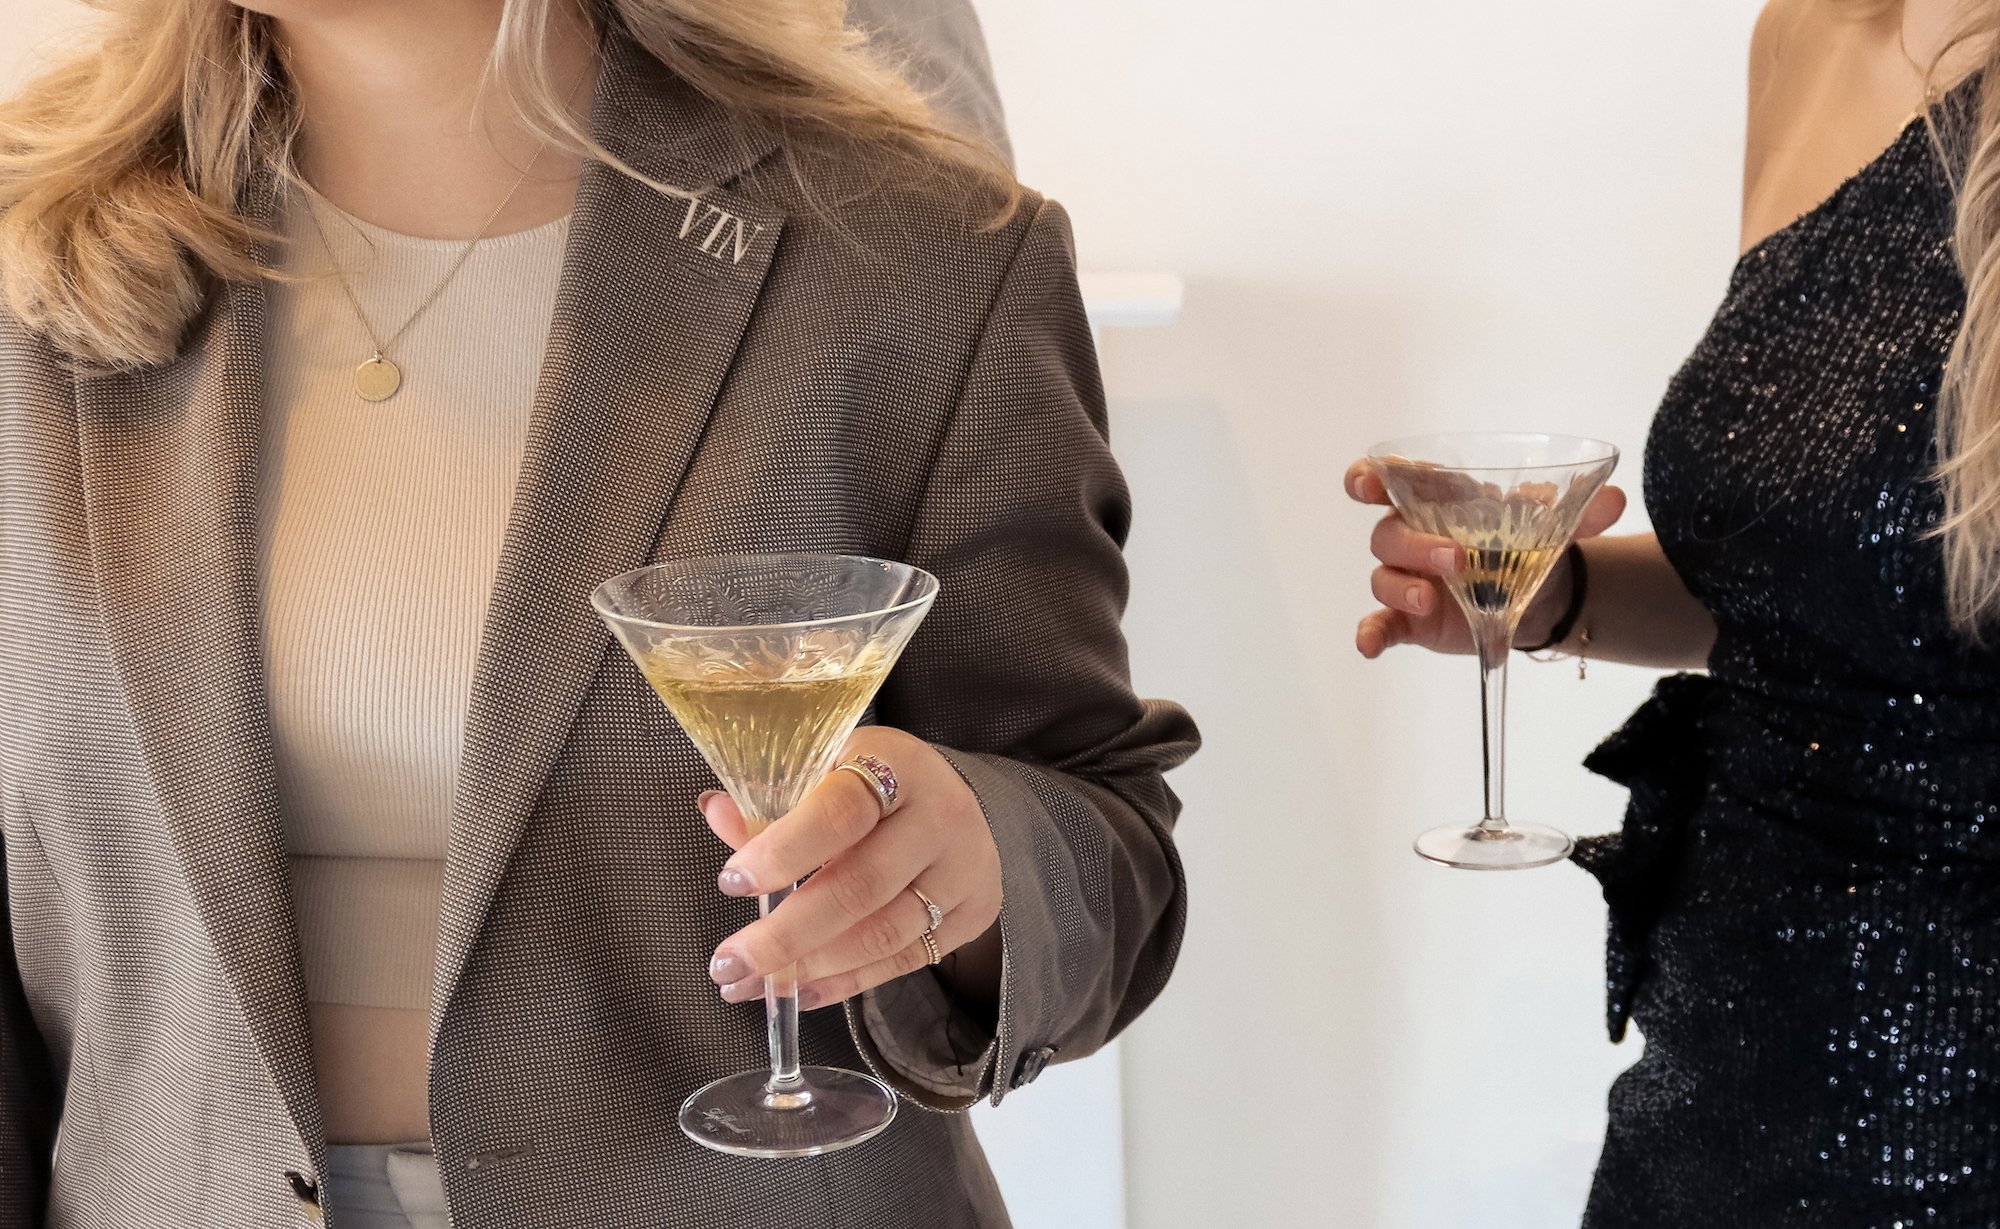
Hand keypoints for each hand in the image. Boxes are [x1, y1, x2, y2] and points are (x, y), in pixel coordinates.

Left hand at [701, 726, 1003, 1012]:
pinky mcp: (973, 912)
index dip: (783, 851)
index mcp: (897, 763)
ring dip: (809, 968)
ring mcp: (964, 868)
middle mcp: (941, 815)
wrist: (948, 798)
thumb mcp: (825, 770)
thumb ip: (772, 799)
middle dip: (786, 934)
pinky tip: (799, 991)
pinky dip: (844, 982)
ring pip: (883, 934)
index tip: (732, 882)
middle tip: (729, 961)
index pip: (840, 813)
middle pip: (861, 887)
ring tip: (753, 983)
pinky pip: (902, 960)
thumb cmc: (870, 783)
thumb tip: (717, 813)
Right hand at [1346, 457, 1627, 657]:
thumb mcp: (1554, 528)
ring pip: (1383, 577)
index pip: (1393, 481)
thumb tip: (1614, 499)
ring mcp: (1409, 579)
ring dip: (1401, 587)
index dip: (1371, 478)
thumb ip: (1579, 513)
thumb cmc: (1529, 547)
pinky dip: (1370, 634)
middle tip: (1456, 559)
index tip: (1369, 485)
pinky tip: (1369, 646)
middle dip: (1414, 543)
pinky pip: (1379, 623)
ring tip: (1431, 600)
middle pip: (1388, 533)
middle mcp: (1414, 537)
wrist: (1543, 596)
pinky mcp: (1408, 619)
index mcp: (1440, 503)